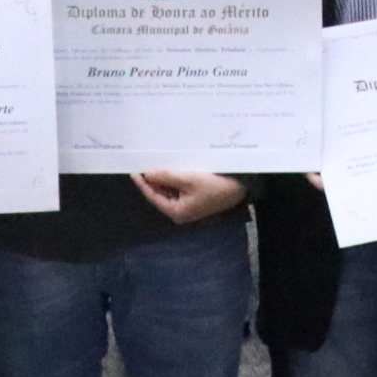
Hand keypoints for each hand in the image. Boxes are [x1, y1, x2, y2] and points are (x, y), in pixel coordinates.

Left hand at [134, 169, 249, 224]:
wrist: (242, 186)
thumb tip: (148, 174)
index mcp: (177, 212)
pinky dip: (173, 179)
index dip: (143, 183)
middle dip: (153, 180)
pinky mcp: (195, 199)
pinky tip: (170, 168)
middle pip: (160, 195)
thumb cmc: (215, 185)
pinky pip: (178, 189)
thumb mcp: (188, 178)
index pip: (153, 197)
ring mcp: (188, 206)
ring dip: (163, 179)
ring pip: (169, 191)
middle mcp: (180, 212)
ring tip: (155, 163)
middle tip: (143, 164)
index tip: (134, 171)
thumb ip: (166, 176)